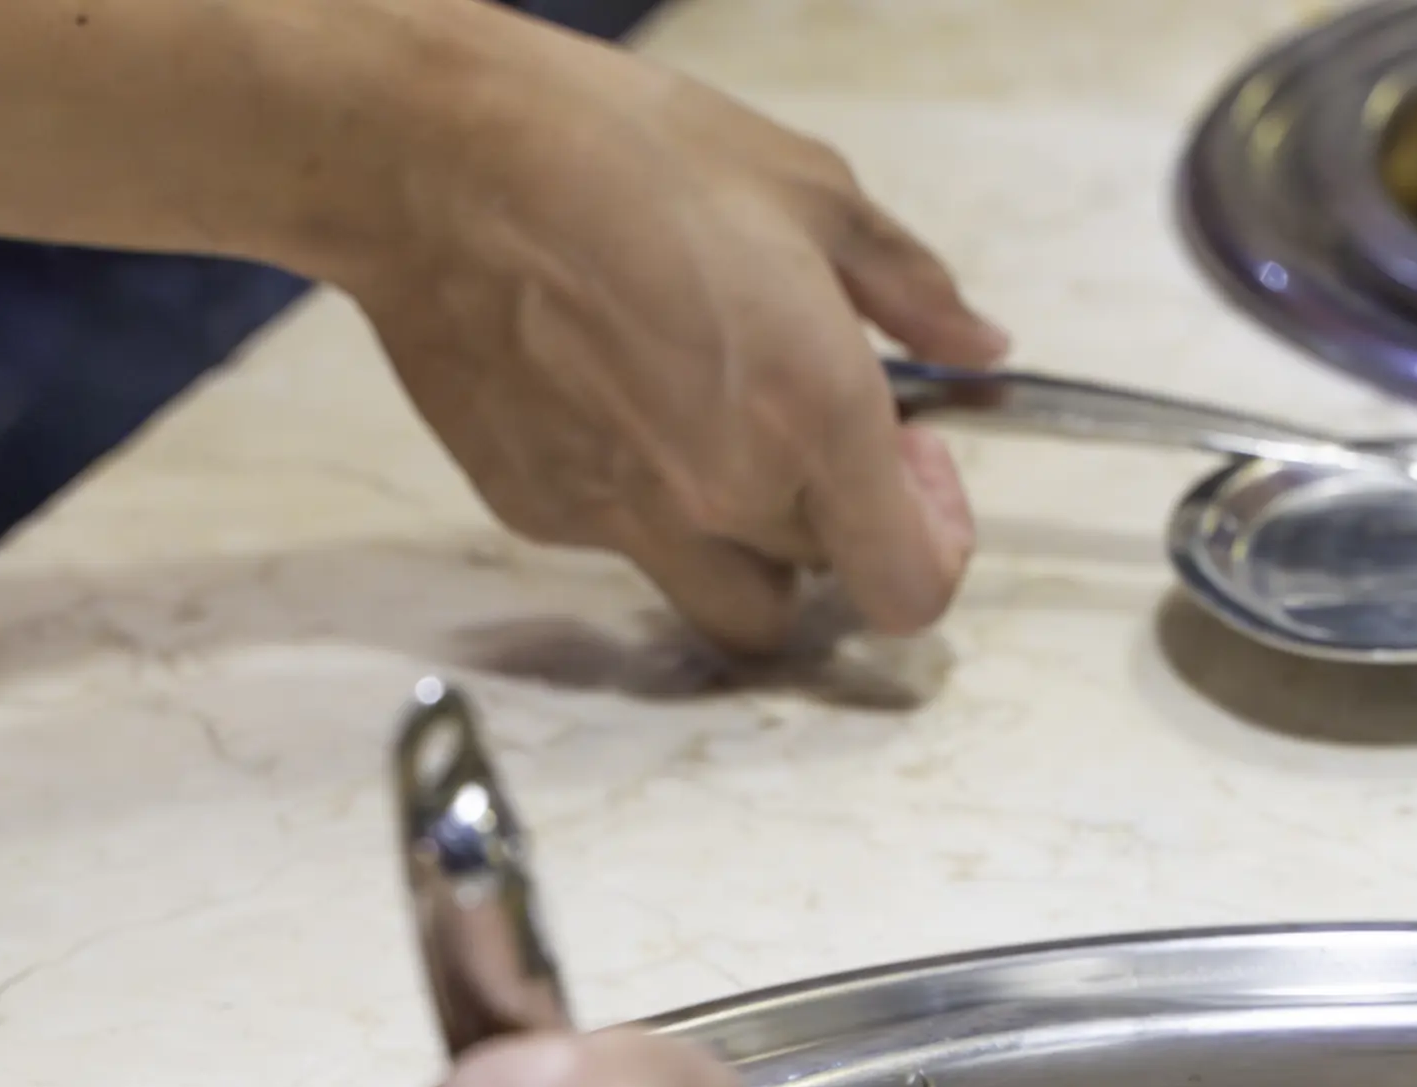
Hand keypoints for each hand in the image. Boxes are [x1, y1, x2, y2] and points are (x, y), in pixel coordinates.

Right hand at [353, 19, 1007, 655]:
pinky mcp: (544, 514)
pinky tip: (620, 403)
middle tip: (813, 421)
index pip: (910, 587)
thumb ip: (910, 289)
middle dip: (841, 513)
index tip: (917, 472)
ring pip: (730, 601)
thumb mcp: (808, 190)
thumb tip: (976, 341)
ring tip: (728, 447)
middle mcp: (725, 492)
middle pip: (826, 578)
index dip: (935, 546)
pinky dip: (649, 504)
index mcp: (813, 413)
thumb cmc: (620, 154)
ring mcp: (627, 518)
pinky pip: (629, 548)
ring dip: (755, 551)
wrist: (440, 163)